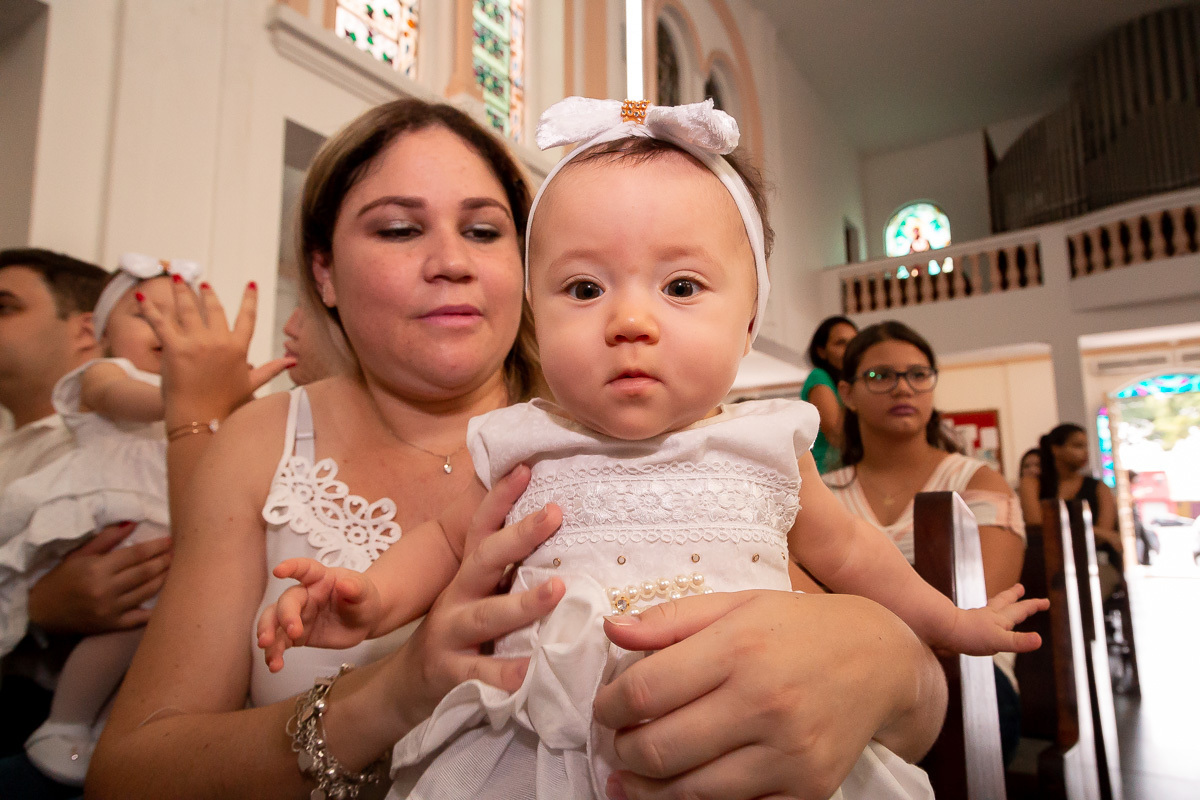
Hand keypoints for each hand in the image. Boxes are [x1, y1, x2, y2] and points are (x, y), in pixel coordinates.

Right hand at [27, 522, 171, 633]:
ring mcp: (110, 610)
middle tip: (180, 553)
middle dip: (165, 561)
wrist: (41, 613)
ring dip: (164, 579)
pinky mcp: (112, 625)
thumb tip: (132, 523)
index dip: (156, 547)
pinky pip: (140, 618)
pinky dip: (156, 609)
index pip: (136, 555)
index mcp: (97, 569)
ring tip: (177, 569)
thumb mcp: (80, 555)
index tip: (171, 540)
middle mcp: (105, 589)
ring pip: (147, 591)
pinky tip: (169, 598)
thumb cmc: (61, 579)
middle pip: (145, 572)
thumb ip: (107, 539)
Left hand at [140, 279, 292, 427]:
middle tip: (201, 283)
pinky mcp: (174, 348)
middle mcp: (219, 341)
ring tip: (176, 279)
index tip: (251, 283)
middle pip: (213, 308)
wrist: (201, 419)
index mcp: (238, 348)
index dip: (250, 299)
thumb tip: (292, 361)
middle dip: (206, 293)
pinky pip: (159, 322)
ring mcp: (196, 343)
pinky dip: (149, 309)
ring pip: (187, 309)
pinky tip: (141, 296)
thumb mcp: (251, 385)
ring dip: (181, 291)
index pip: (247, 317)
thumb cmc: (227, 406)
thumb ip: (271, 369)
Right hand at [257, 560, 382, 671]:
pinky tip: (275, 665)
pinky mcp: (296, 635)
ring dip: (269, 636)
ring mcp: (297, 615)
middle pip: (286, 602)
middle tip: (293, 633)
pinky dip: (274, 653)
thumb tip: (345, 584)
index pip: (304, 569)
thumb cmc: (363, 599)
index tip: (279, 571)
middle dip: (284, 616)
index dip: (291, 567)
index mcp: (320, 579)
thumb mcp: (365, 592)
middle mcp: (304, 595)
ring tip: (270, 654)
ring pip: (274, 622)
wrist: (364, 620)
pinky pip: (280, 642)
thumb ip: (356, 588)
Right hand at [384, 465, 565, 731]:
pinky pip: (480, 673)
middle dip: (519, 534)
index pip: (482, 529)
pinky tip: (531, 671)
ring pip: (487, 615)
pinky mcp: (449, 674)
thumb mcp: (476, 597)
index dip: (501, 498)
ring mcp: (450, 635)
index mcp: (468, 576)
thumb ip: (505, 573)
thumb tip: (555, 534)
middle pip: (485, 560)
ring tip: (558, 589)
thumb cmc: (459, 634)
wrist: (407, 686)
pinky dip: (505, 673)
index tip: (526, 468)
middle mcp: (457, 597)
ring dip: (523, 602)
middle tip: (554, 512)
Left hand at [595, 591, 942, 799]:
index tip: (605, 707)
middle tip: (618, 743)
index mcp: (740, 648)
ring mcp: (789, 754)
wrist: (882, 660)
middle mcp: (764, 703)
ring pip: (690, 793)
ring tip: (636, 773)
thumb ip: (671, 619)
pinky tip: (683, 788)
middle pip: (659, 749)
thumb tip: (612, 630)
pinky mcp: (809, 790)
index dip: (610, 706)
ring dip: (648, 789)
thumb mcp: (737, 604)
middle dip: (622, 752)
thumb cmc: (799, 627)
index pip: (646, 691)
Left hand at [941, 582, 1048, 655]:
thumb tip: (1039, 640)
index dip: (1033, 606)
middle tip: (1020, 587)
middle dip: (1014, 596)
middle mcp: (988, 616)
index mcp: (999, 619)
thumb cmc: (968, 635)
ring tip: (1000, 602)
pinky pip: (976, 620)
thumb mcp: (998, 641)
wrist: (939, 631)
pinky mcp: (963, 627)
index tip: (1045, 601)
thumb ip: (1018, 641)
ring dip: (998, 604)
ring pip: (989, 609)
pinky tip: (977, 621)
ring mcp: (974, 620)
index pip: (1020, 610)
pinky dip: (981, 618)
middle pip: (1003, 602)